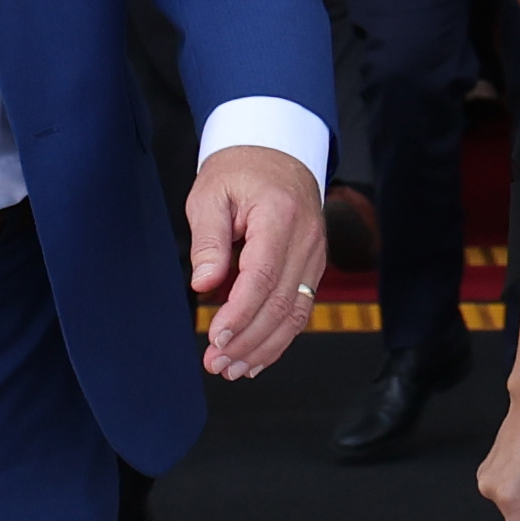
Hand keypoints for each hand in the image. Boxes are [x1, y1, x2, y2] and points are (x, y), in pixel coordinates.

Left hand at [187, 144, 326, 380]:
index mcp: (279, 216)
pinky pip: (301, 308)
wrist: (277, 151)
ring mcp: (315, 254)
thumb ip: (208, 240)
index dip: (240, 312)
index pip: (263, 276)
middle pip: (282, 302)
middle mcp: (305, 238)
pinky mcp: (313, 266)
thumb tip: (204, 284)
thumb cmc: (240, 170)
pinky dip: (280, 338)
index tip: (215, 336)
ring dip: (264, 347)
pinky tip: (256, 357)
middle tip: (216, 363)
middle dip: (248, 340)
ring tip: (233, 369)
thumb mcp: (210, 194)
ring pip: (296, 313)